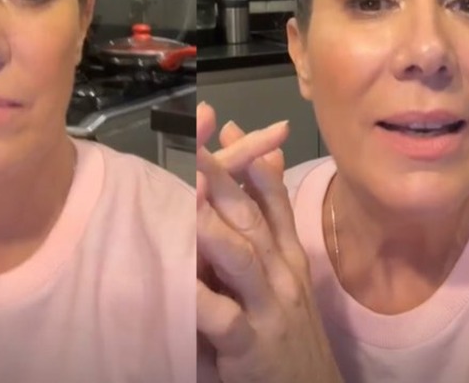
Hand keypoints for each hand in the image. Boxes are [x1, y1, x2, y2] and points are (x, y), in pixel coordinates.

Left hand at [196, 104, 342, 382]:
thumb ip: (262, 235)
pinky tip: (181, 278)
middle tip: (197, 136)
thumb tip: (240, 191)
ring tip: (187, 191)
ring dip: (213, 222)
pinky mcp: (253, 345)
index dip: (251, 159)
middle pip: (251, 214)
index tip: (228, 124)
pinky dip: (202, 296)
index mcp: (287, 254)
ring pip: (241, 256)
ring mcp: (270, 307)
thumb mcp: (282, 278)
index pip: (270, 197)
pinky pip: (224, 317)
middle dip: (225, 173)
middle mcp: (282, 271)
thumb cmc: (288, 331)